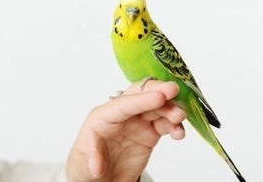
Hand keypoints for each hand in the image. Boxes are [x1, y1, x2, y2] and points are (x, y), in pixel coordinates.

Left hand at [66, 80, 185, 181]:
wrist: (98, 179)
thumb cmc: (85, 165)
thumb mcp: (82, 163)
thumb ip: (91, 161)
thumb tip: (96, 166)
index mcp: (102, 117)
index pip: (123, 104)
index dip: (141, 99)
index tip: (159, 97)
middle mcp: (120, 115)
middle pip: (140, 95)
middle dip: (157, 90)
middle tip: (173, 90)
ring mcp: (136, 122)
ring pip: (156, 108)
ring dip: (170, 109)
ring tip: (180, 118)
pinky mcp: (149, 133)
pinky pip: (164, 124)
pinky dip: (174, 126)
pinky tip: (179, 133)